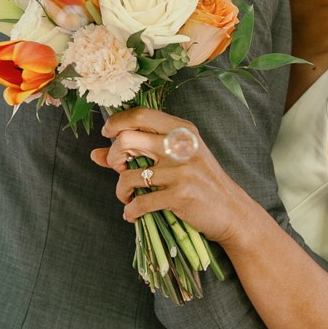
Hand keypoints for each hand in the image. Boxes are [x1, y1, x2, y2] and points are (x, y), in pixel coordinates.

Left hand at [93, 108, 258, 246]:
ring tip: (127, 197)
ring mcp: (181, 171)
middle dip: (114, 157)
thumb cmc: (202, 182)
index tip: (107, 134)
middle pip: (127, 140)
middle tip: (119, 168)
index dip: (117, 122)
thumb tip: (95, 154)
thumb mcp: (176, 160)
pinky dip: (130, 211)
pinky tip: (133, 213)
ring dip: (121, 191)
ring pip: (129, 176)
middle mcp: (181, 146)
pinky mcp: (180, 196)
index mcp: (182, 131)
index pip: (141, 115)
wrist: (232, 211)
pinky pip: (140, 203)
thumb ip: (137, 153)